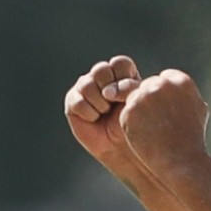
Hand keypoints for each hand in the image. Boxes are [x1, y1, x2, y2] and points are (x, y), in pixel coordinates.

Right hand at [64, 55, 143, 171]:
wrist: (121, 147)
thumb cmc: (133, 124)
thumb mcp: (137, 103)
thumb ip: (129, 88)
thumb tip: (108, 91)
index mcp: (122, 73)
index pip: (119, 63)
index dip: (123, 80)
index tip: (128, 96)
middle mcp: (103, 76)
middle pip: (101, 69)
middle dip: (110, 91)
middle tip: (114, 105)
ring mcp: (86, 86)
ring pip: (87, 84)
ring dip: (100, 104)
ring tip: (105, 113)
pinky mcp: (72, 100)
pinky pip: (77, 101)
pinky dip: (89, 113)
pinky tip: (94, 119)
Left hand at [119, 70, 210, 176]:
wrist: (181, 161)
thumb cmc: (191, 139)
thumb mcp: (197, 109)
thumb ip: (186, 93)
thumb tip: (175, 83)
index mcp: (181, 81)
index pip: (164, 78)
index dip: (164, 97)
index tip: (169, 113)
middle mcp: (162, 84)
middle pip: (147, 87)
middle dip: (150, 103)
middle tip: (160, 124)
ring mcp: (144, 96)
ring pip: (134, 98)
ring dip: (140, 113)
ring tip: (154, 131)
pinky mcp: (129, 109)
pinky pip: (126, 112)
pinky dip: (132, 124)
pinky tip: (145, 136)